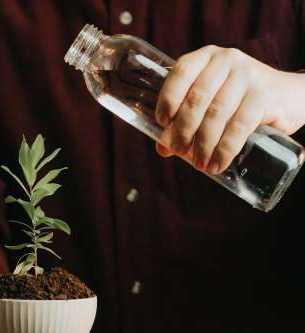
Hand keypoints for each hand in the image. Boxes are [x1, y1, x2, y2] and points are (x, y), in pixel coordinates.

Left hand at [155, 45, 304, 173]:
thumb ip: (185, 119)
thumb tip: (162, 148)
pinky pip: (239, 126)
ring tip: (199, 164)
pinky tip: (217, 164)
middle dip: (183, 129)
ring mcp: (247, 75)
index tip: (162, 121)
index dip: (169, 98)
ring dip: (204, 144)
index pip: (181, 72)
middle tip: (178, 150)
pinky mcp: (263, 95)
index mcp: (206, 57)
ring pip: (216, 114)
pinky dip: (225, 149)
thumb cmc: (239, 100)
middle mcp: (226, 60)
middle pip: (197, 98)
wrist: (289, 96)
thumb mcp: (211, 102)